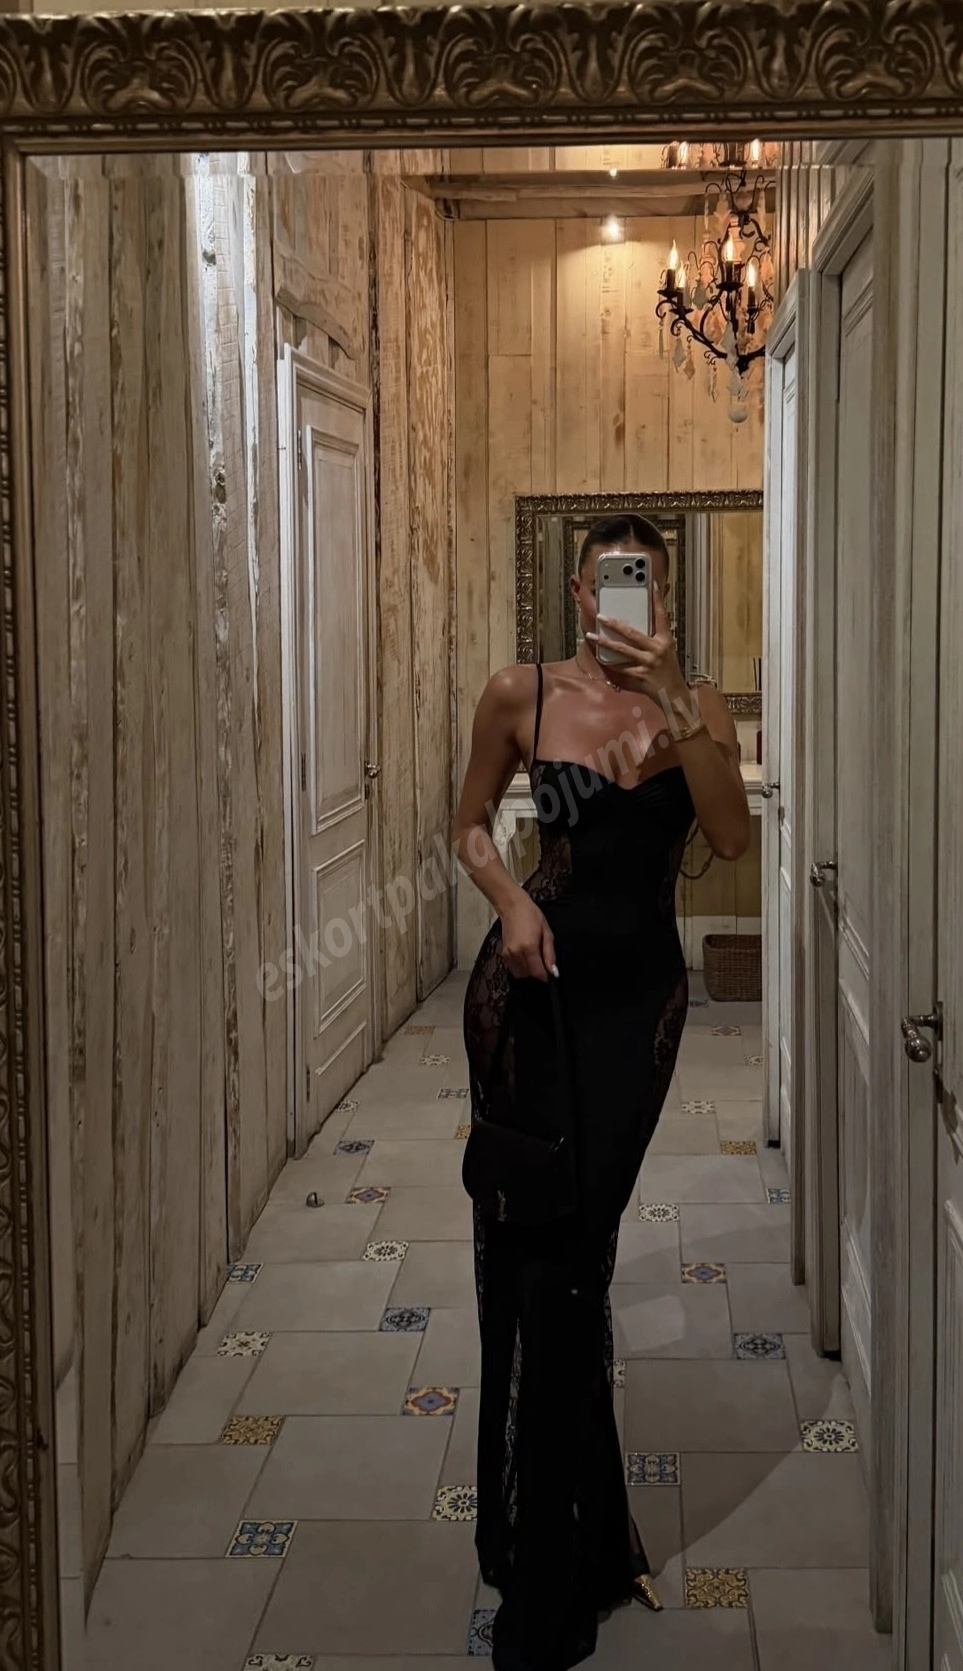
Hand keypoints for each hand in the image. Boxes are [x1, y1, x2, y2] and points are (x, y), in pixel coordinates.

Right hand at [499, 895, 557, 981]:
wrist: (512, 906)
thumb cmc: (532, 916)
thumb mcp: (547, 933)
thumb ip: (550, 954)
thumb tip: (554, 972)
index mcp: (529, 948)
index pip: (538, 973)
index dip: (546, 977)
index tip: (551, 974)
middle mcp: (516, 953)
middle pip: (529, 975)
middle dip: (537, 974)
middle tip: (543, 964)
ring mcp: (508, 954)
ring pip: (520, 975)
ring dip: (529, 972)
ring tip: (534, 960)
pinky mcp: (503, 954)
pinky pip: (513, 969)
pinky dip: (521, 969)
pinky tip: (526, 958)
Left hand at [586, 581, 687, 705]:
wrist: (673, 694)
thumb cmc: (668, 670)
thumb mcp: (667, 650)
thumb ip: (655, 637)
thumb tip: (645, 622)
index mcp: (665, 640)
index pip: (661, 616)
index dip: (657, 600)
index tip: (652, 584)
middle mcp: (657, 649)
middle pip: (632, 633)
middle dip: (615, 624)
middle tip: (601, 616)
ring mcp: (648, 663)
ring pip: (622, 650)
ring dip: (605, 642)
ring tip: (592, 635)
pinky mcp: (639, 675)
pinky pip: (620, 667)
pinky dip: (609, 662)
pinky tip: (599, 656)